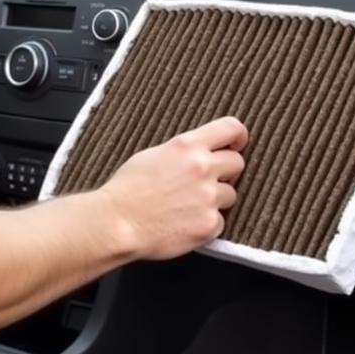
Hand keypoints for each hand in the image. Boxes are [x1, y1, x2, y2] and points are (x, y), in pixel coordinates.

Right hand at [98, 116, 248, 260]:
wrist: (117, 224)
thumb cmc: (126, 192)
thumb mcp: (152, 155)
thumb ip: (182, 153)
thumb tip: (198, 154)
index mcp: (187, 146)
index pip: (230, 128)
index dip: (238, 136)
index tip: (237, 144)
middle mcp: (203, 168)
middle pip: (237, 163)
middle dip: (226, 172)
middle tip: (206, 183)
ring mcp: (209, 198)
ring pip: (230, 195)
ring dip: (216, 200)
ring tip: (189, 207)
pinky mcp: (209, 224)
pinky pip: (220, 222)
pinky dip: (207, 225)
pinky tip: (185, 224)